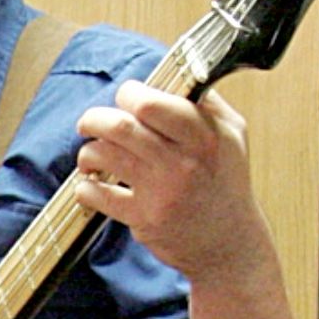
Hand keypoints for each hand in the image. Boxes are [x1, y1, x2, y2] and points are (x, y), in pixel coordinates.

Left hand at [71, 82, 268, 282]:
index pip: (152, 103)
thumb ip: (206, 102)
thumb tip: (172, 74)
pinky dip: (85, 187)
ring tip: (92, 155)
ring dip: (88, 151)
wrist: (230, 244)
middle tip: (91, 123)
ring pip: (104, 156)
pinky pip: (98, 195)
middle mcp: (184, 162)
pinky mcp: (145, 219)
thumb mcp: (233, 135)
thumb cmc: (227, 184)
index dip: (129, 95)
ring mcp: (163, 192)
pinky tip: (91, 184)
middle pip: (120, 126)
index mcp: (206, 135)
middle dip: (94, 119)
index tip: (127, 99)